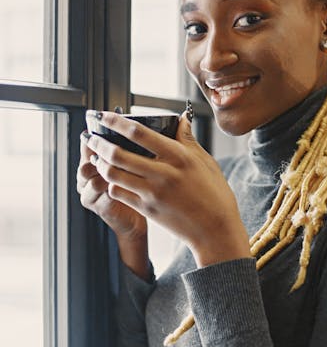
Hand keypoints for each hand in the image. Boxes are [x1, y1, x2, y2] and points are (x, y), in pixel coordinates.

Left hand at [85, 111, 250, 267]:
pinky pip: (119, 193)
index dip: (116, 122)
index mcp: (178, 157)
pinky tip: (111, 179)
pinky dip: (110, 184)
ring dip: (100, 164)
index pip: (139, 133)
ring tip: (97, 157)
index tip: (103, 115)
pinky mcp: (147, 209)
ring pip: (113, 174)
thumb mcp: (205, 162)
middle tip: (91, 138)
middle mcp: (163, 173)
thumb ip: (188, 140)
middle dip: (98, 143)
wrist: (215, 231)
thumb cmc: (215, 195)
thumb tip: (182, 118)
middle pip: (118, 154)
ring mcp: (152, 193)